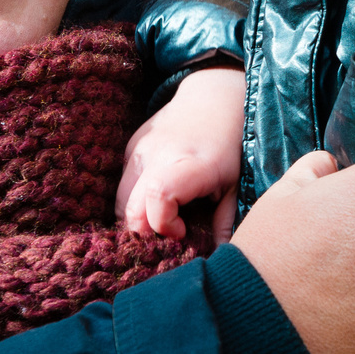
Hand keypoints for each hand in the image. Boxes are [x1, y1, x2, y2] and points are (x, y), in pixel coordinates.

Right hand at [118, 67, 245, 241]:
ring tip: (163, 220)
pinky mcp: (130, 146)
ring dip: (136, 218)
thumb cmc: (231, 143)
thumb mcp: (235, 184)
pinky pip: (121, 184)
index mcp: (188, 163)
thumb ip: (225, 222)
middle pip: (129, 210)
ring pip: (119, 200)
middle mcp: (157, 155)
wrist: (214, 96)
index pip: (157, 199)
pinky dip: (133, 200)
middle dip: (145, 233)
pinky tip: (155, 201)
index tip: (183, 232)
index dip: (164, 226)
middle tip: (170, 234)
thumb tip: (221, 257)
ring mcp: (139, 149)